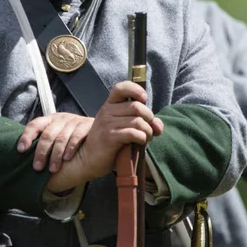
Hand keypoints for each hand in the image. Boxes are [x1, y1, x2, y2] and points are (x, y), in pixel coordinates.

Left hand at [17, 113, 93, 172]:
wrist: (99, 130)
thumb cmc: (71, 138)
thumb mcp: (56, 136)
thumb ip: (43, 142)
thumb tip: (24, 156)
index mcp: (50, 120)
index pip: (35, 125)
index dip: (27, 137)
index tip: (21, 150)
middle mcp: (60, 119)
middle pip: (47, 134)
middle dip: (41, 152)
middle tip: (38, 167)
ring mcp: (74, 121)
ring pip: (61, 137)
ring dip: (56, 154)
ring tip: (53, 168)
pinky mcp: (86, 125)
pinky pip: (77, 136)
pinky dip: (71, 148)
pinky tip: (67, 158)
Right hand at [46, 81, 162, 192]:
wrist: (89, 158)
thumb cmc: (110, 142)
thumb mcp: (125, 128)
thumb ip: (144, 123)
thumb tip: (158, 126)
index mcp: (110, 104)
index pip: (121, 87)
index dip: (136, 89)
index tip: (144, 99)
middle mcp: (107, 110)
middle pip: (137, 106)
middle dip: (149, 117)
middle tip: (149, 128)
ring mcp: (107, 123)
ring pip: (138, 121)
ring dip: (147, 131)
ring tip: (145, 137)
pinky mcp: (109, 137)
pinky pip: (133, 133)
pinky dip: (142, 138)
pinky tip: (140, 142)